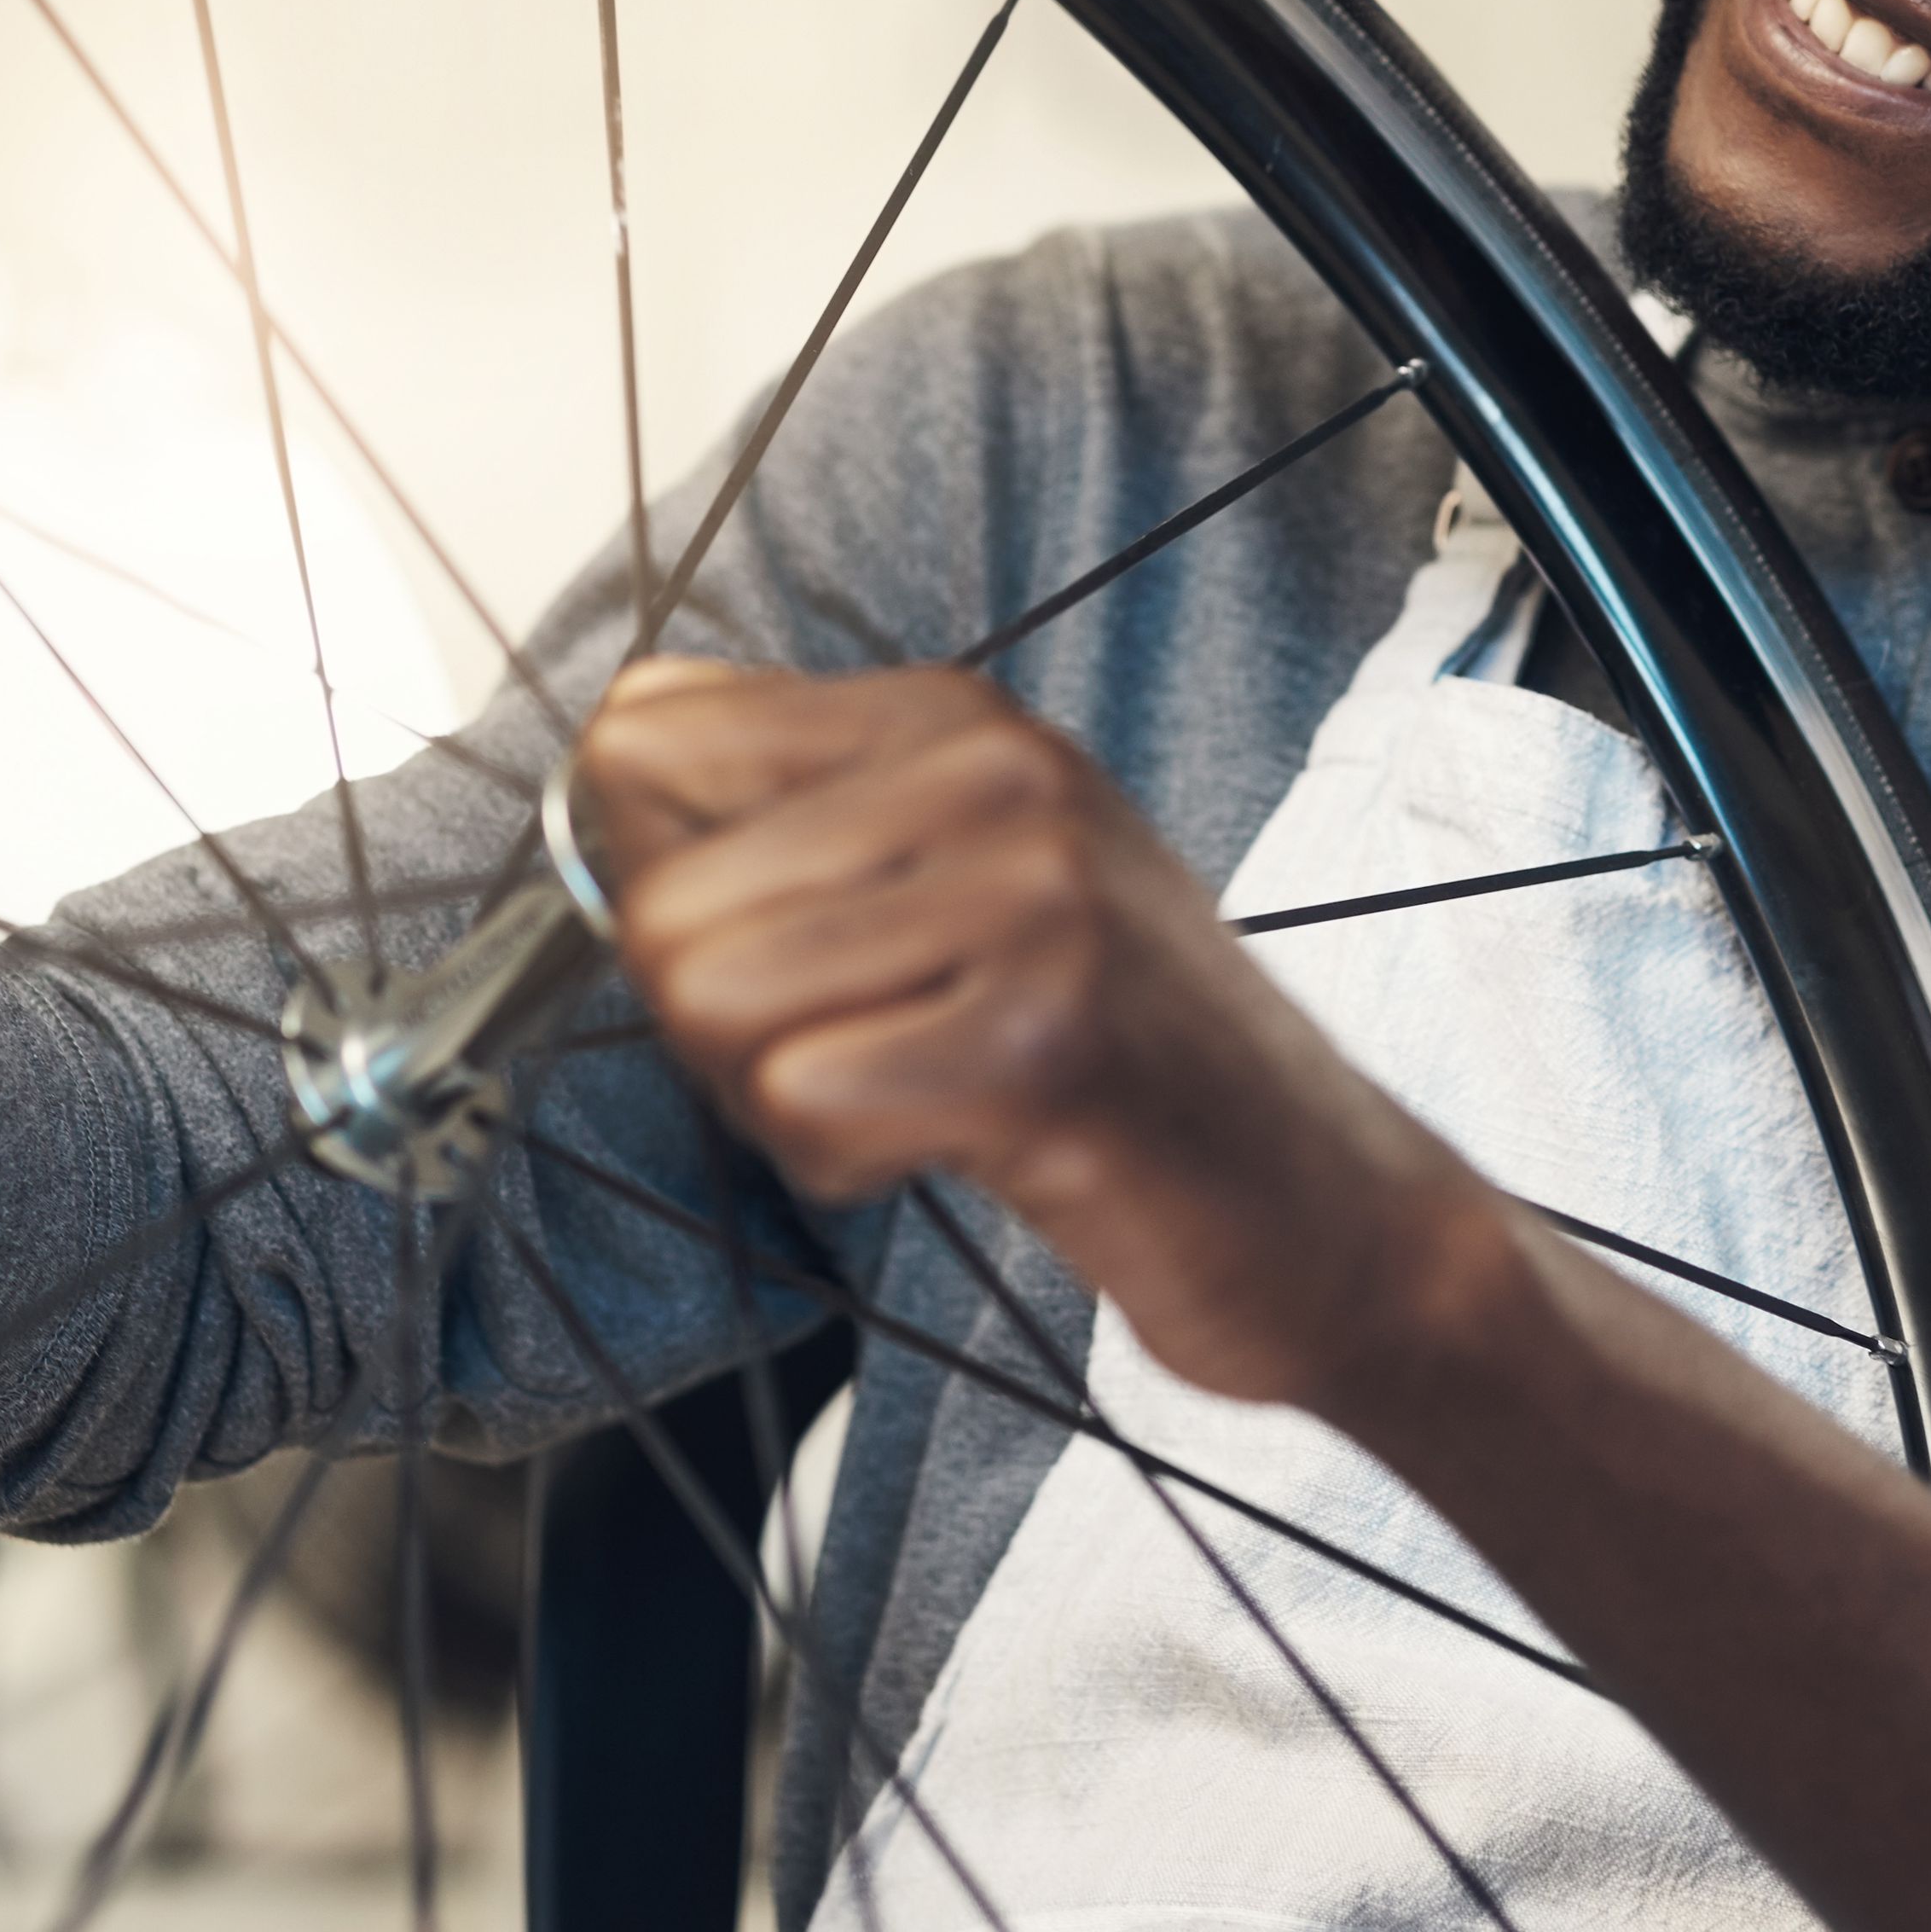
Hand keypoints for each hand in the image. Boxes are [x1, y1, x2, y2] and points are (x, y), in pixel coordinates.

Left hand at [570, 660, 1514, 1408]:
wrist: (1330, 1213)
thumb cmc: (1125, 1061)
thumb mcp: (978, 878)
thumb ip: (808, 819)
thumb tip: (600, 777)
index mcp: (960, 718)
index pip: (649, 730)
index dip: (653, 872)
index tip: (764, 943)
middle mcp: (996, 775)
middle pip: (659, 896)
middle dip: (711, 1024)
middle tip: (854, 1057)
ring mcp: (1031, 900)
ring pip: (710, 999)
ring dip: (777, 1098)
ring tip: (912, 1098)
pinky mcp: (1040, 1044)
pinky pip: (799, 1099)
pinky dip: (844, 1160)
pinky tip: (954, 1148)